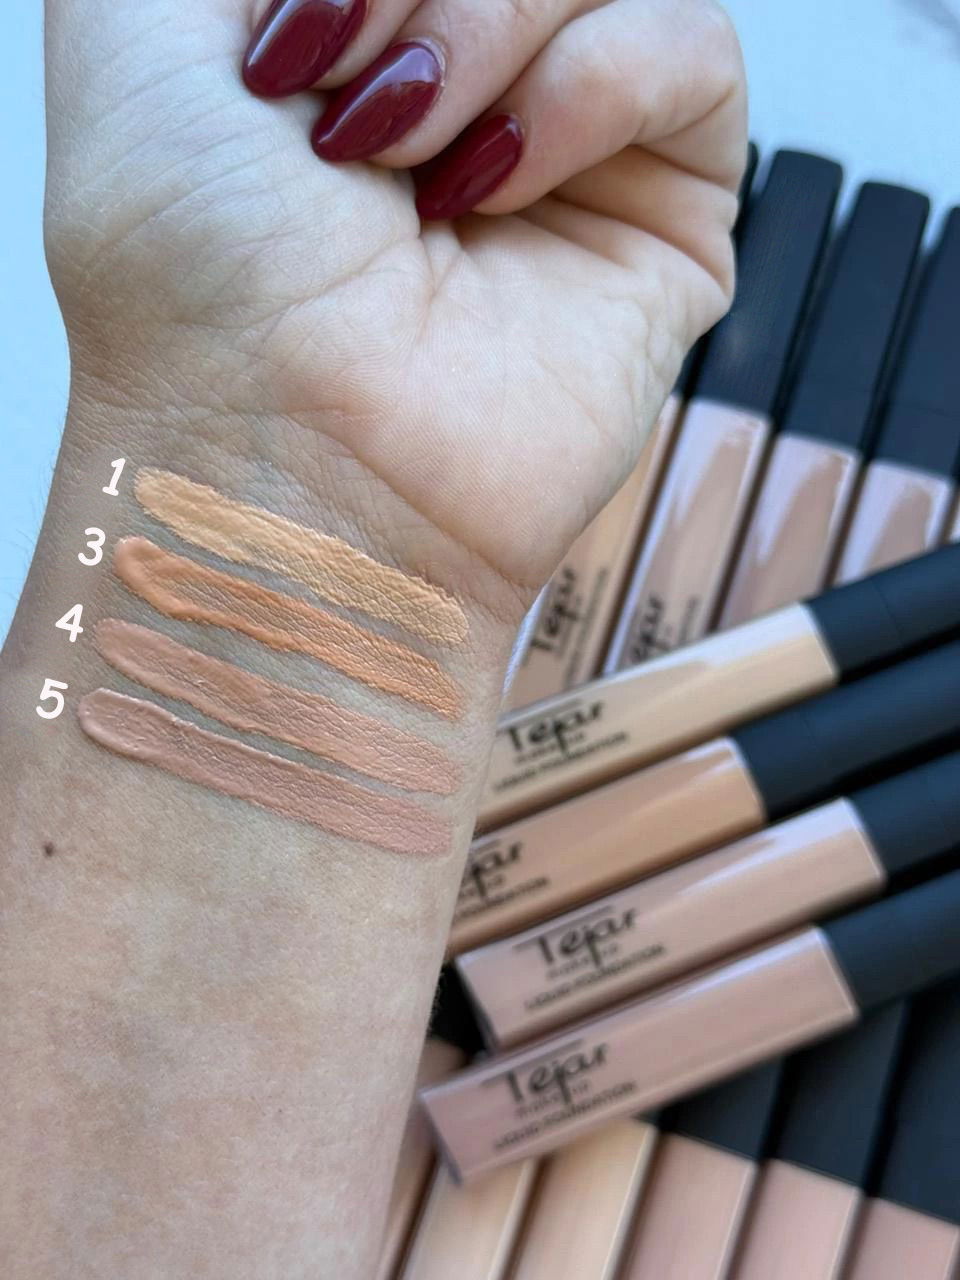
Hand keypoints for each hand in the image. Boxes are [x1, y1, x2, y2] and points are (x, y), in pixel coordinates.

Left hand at [45, 0, 745, 609]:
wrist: (285, 458)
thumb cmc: (191, 283)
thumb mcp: (134, 34)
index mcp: (358, 47)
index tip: (290, 46)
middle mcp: (469, 91)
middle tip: (351, 112)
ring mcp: (572, 156)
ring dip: (493, 27)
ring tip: (414, 163)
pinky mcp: (662, 223)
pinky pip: (694, 53)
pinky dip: (592, 87)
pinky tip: (497, 186)